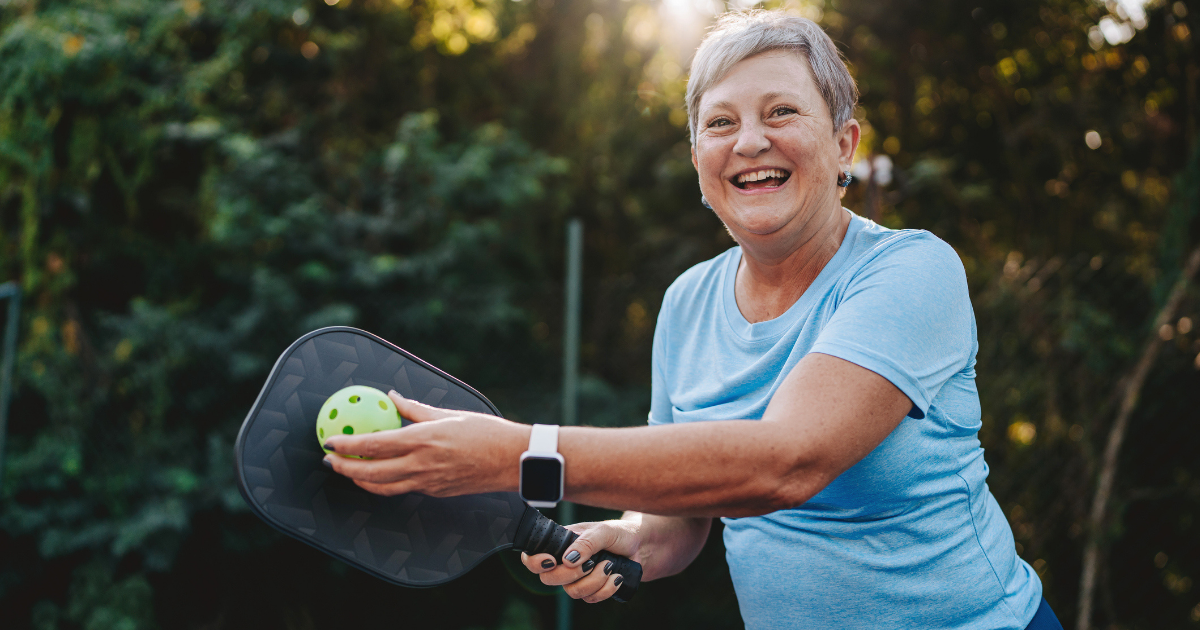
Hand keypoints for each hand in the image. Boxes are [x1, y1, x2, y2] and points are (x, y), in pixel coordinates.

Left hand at [320, 391, 527, 496]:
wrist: (513, 461)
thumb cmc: (487, 432)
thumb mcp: (449, 413)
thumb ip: (415, 408)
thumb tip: (392, 397)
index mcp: (423, 440)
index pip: (374, 444)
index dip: (348, 445)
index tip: (330, 441)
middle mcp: (422, 464)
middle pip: (371, 473)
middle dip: (345, 468)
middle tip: (331, 461)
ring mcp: (428, 482)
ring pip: (383, 487)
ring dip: (361, 481)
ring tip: (349, 472)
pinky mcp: (436, 492)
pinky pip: (403, 489)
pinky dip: (385, 483)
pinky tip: (380, 475)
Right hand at [520, 519, 640, 602]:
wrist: (642, 547)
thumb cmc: (620, 534)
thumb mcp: (604, 531)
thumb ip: (586, 542)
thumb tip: (567, 560)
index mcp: (562, 543)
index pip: (534, 556)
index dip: (534, 562)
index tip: (550, 561)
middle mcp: (566, 561)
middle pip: (550, 579)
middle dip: (572, 574)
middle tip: (592, 563)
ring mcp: (578, 578)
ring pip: (572, 592)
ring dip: (594, 581)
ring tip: (610, 566)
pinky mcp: (592, 589)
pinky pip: (590, 599)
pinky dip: (605, 590)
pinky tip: (616, 577)